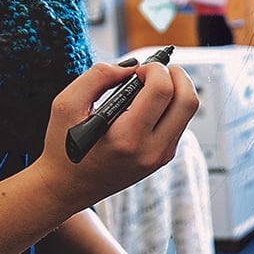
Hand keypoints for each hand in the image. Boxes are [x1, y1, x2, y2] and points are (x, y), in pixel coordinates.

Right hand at [33, 59, 199, 209]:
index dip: (155, 69)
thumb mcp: (65, 104)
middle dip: (176, 75)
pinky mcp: (163, 157)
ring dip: (176, 88)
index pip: (162, 91)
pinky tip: (148, 102)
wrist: (66, 187)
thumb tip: (132, 66)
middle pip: (188, 100)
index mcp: (126, 138)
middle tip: (154, 70)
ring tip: (150, 84)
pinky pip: (180, 122)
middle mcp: (150, 150)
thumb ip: (97, 77)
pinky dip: (171, 105)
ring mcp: (160, 156)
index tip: (138, 69)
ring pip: (189, 111)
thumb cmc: (64, 146)